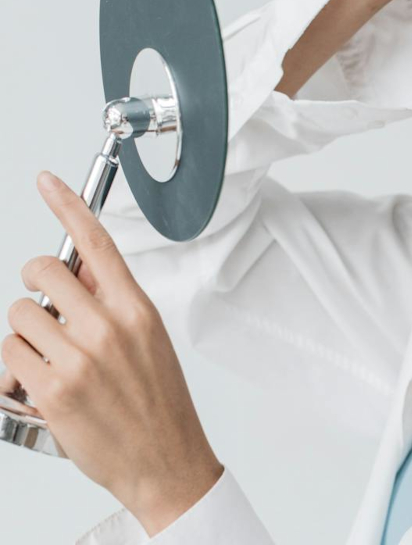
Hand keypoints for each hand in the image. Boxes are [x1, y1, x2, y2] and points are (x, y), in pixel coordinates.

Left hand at [2, 171, 222, 535]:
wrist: (166, 460)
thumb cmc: (159, 403)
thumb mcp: (148, 340)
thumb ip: (113, 303)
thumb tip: (75, 273)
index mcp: (136, 309)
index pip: (98, 244)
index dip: (68, 204)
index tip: (46, 181)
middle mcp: (108, 327)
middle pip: (43, 271)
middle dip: (35, 285)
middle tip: (45, 307)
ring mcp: (78, 358)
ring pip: (19, 314)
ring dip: (25, 332)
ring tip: (51, 358)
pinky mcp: (51, 391)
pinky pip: (8, 353)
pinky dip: (16, 365)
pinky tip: (42, 382)